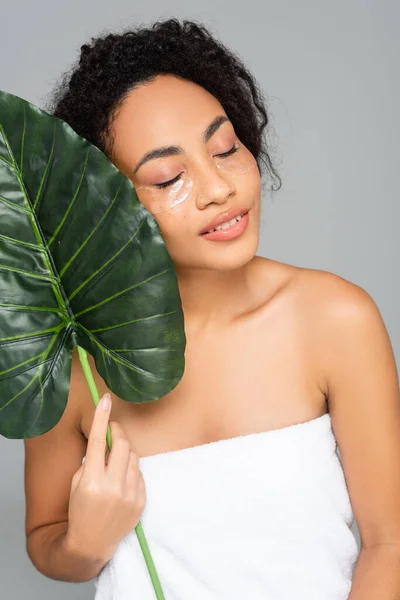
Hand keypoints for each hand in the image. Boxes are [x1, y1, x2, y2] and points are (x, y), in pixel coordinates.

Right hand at [65, 393, 145, 562]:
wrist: (92, 544)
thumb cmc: (80, 511)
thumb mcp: (77, 484)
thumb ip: (91, 461)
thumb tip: (105, 439)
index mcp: (91, 481)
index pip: (96, 442)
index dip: (101, 418)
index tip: (105, 399)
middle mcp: (112, 486)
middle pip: (121, 444)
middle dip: (117, 432)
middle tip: (111, 431)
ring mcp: (129, 494)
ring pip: (133, 456)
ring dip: (124, 452)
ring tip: (114, 462)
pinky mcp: (141, 500)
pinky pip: (139, 473)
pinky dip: (130, 470)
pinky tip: (121, 481)